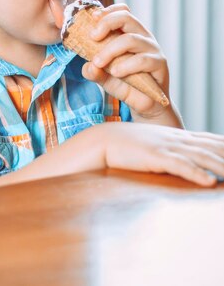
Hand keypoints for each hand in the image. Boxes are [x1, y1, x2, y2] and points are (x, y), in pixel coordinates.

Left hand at [81, 4, 178, 122]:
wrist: (144, 105)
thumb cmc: (124, 84)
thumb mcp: (104, 77)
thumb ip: (94, 71)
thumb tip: (88, 67)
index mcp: (129, 32)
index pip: (122, 11)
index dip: (107, 10)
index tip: (91, 18)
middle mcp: (142, 36)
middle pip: (127, 17)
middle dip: (106, 23)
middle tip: (92, 37)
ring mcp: (152, 48)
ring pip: (131, 39)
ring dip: (111, 49)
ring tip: (99, 62)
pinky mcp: (159, 64)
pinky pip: (143, 60)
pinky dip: (126, 65)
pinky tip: (116, 73)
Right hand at [100, 122, 223, 186]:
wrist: (105, 140)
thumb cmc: (131, 146)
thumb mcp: (157, 146)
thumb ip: (174, 151)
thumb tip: (190, 162)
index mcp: (179, 136)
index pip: (211, 141)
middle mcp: (178, 139)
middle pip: (212, 148)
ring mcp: (167, 146)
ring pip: (202, 156)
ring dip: (221, 166)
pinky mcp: (155, 156)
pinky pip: (180, 165)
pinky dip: (196, 173)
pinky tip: (209, 181)